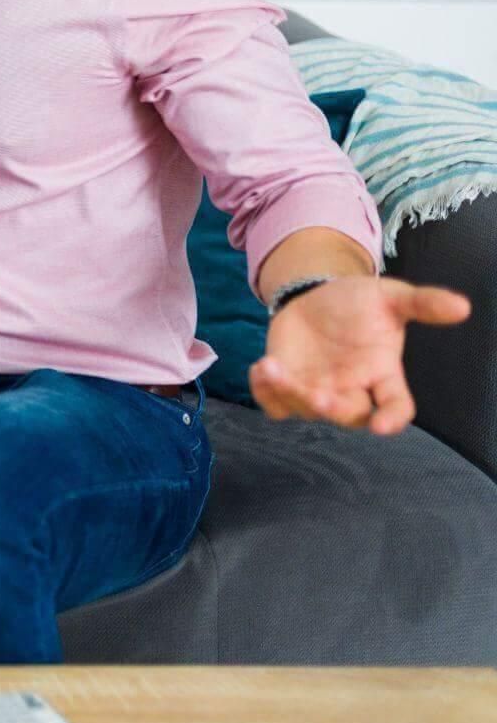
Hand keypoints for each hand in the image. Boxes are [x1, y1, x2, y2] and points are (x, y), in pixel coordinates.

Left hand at [250, 276, 471, 433]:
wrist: (318, 296)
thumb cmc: (360, 303)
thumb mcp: (391, 297)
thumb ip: (423, 303)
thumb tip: (462, 306)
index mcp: (383, 375)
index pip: (395, 406)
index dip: (392, 419)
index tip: (384, 426)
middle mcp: (351, 390)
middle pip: (347, 415)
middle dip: (333, 409)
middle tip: (318, 395)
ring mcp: (317, 390)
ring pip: (305, 409)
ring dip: (288, 394)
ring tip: (272, 368)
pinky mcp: (286, 385)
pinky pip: (274, 404)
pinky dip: (265, 393)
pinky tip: (260, 369)